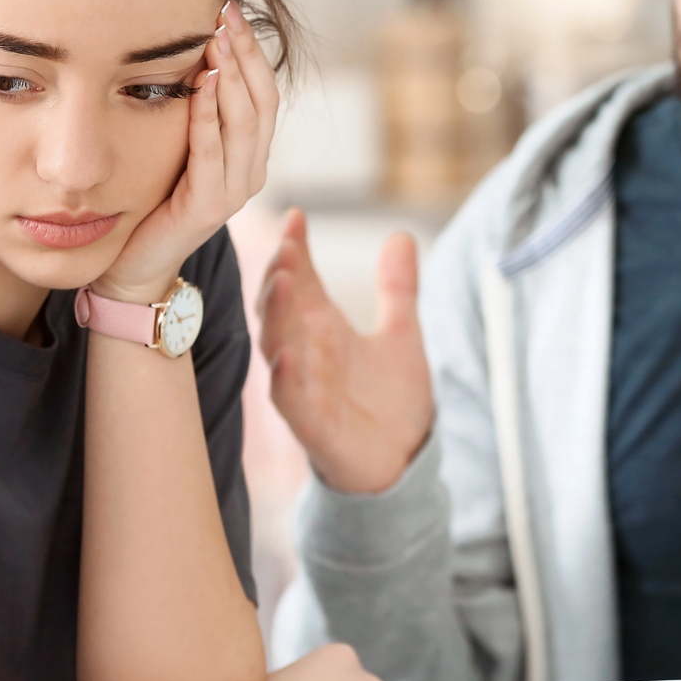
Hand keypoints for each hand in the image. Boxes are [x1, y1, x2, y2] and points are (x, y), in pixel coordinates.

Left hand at [96, 0, 278, 303]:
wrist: (134, 263)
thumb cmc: (152, 198)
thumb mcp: (178, 144)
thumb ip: (194, 109)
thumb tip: (188, 48)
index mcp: (249, 154)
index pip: (264, 92)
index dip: (252, 49)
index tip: (230, 7)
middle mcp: (251, 170)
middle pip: (262, 100)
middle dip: (245, 52)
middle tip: (226, 10)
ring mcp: (234, 191)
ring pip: (245, 122)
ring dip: (233, 75)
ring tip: (217, 37)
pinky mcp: (209, 206)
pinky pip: (212, 151)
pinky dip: (210, 114)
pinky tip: (203, 81)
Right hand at [258, 209, 433, 493]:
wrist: (403, 463)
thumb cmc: (391, 401)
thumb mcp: (402, 336)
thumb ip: (398, 289)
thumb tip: (400, 236)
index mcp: (322, 329)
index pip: (300, 281)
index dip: (294, 250)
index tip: (295, 216)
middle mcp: (306, 353)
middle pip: (279, 308)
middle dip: (278, 277)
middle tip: (285, 246)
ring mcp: (305, 388)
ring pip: (277, 347)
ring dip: (277, 317)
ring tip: (281, 283)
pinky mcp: (313, 425)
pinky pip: (290, 401)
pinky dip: (285, 379)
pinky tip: (284, 357)